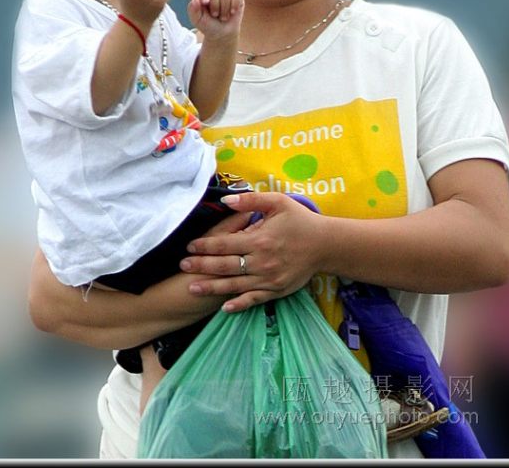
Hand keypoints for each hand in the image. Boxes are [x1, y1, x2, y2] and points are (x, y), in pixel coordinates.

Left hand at [179, 192, 325, 311]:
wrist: (326, 245)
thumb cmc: (300, 220)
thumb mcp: (278, 202)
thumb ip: (250, 201)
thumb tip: (225, 202)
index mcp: (259, 240)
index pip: (224, 244)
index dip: (205, 245)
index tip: (190, 246)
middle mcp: (262, 262)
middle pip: (225, 266)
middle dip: (202, 266)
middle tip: (183, 266)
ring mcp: (269, 279)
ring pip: (235, 285)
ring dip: (212, 287)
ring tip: (193, 288)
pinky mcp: (277, 290)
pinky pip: (254, 300)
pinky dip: (238, 304)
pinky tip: (224, 308)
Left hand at [187, 0, 243, 41]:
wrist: (222, 34)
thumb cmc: (208, 26)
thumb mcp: (198, 21)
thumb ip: (193, 10)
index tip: (206, 2)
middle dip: (215, 5)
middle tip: (215, 15)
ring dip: (224, 9)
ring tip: (223, 17)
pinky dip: (235, 5)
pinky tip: (232, 12)